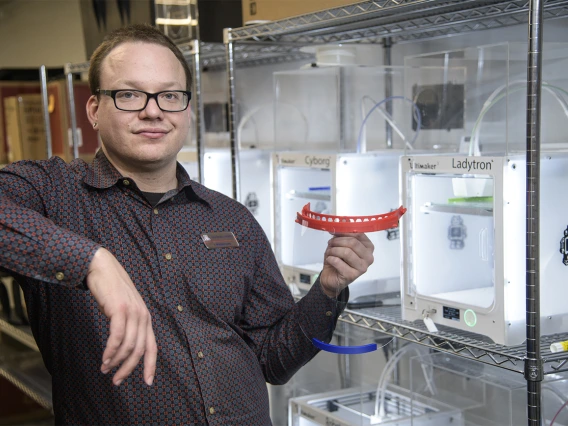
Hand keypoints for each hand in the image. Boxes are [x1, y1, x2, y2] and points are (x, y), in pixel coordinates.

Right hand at [86, 247, 156, 385]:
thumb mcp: (124, 310)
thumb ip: (127, 326)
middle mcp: (143, 316)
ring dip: (116, 361)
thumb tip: (124, 349)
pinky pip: (117, 336)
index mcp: (145, 319)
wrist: (103, 269)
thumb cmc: (111, 292)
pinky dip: (111, 351)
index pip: (152, 347)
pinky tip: (105, 358)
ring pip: (128, 346)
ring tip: (106, 369)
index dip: (150, 365)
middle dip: (129, 369)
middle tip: (117, 381)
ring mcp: (133, 312)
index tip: (147, 382)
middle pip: (139, 350)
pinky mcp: (120, 309)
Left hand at [319, 233, 373, 297]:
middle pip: (353, 243)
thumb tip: (340, 223)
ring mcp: (362, 268)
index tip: (334, 231)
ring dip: (333, 250)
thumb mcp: (340, 244)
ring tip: (329, 252)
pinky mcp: (352, 276)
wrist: (332, 278)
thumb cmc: (338, 260)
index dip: (344, 231)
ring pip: (346, 252)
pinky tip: (330, 260)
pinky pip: (338, 262)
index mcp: (368, 247)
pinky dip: (330, 259)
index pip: (359, 234)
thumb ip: (343, 234)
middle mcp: (369, 257)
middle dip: (338, 241)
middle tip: (330, 243)